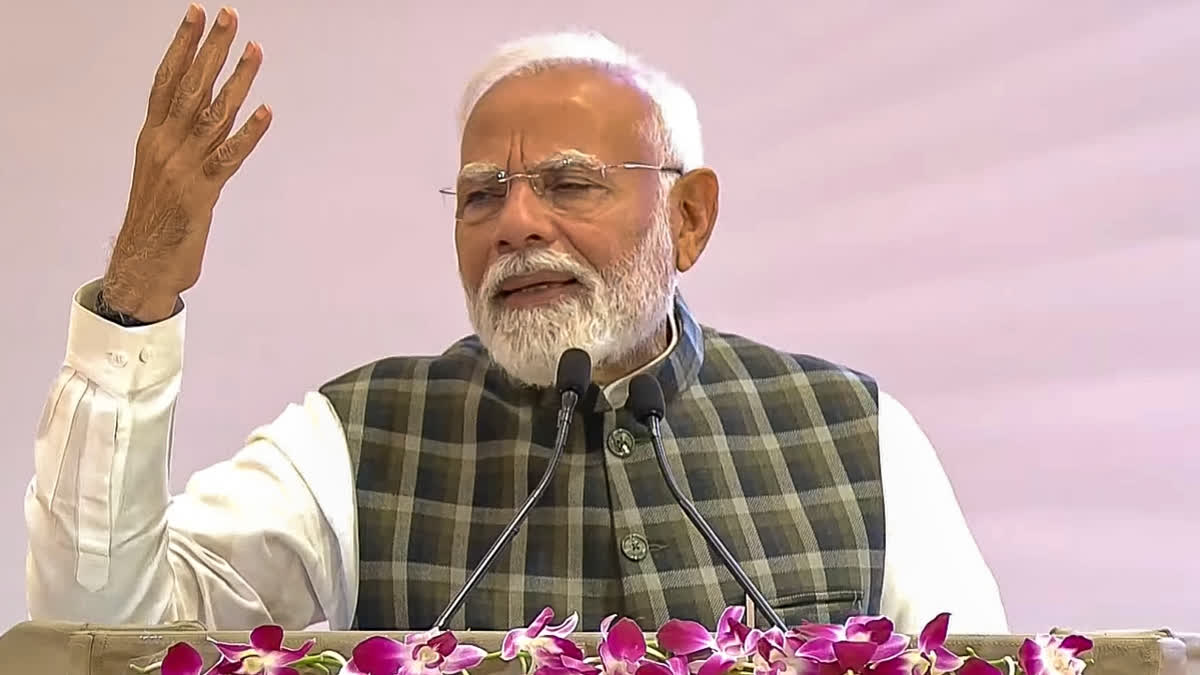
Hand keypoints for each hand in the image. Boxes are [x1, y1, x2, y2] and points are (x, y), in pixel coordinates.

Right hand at [102, 4, 269, 321]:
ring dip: (238, 80)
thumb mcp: (161, 174)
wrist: (142, 265)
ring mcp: (183, 168)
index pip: (167, 80)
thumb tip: (197, 122)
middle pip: (191, 87)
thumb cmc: (157, 221)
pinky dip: (249, 134)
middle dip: (212, 49)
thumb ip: (178, 146)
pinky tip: (266, 111)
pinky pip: (228, 157)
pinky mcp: (202, 193)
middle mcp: (165, 146)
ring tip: (256, 50)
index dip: (182, 45)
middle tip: (231, 16)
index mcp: (153, 138)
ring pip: (213, 115)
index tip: (197, 14)